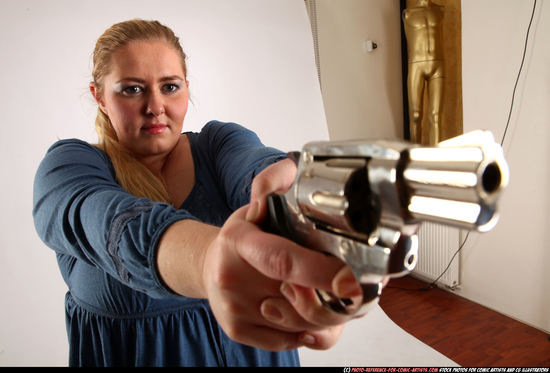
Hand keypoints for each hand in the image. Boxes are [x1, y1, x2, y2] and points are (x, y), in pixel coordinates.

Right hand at [201, 158, 362, 350]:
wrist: (210, 268)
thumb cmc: (241, 239)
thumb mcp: (254, 205)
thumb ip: (274, 183)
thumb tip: (295, 173)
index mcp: (239, 243)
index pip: (283, 261)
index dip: (320, 273)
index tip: (351, 281)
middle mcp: (232, 278)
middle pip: (299, 302)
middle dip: (332, 299)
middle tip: (345, 287)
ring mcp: (233, 308)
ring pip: (299, 327)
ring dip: (323, 316)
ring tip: (324, 295)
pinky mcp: (237, 331)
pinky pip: (290, 342)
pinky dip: (307, 331)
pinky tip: (304, 311)